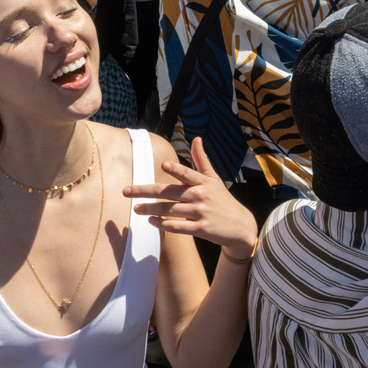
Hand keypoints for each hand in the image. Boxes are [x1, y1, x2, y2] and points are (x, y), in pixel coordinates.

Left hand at [126, 137, 258, 258]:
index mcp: (203, 182)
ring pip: (170, 210)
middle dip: (145, 192)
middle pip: (169, 192)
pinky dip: (163, 224)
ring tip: (136, 209)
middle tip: (126, 191)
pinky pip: (178, 227)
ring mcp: (200, 213)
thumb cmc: (222, 199)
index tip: (163, 165)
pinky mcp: (201, 229)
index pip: (187, 174)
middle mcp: (201, 196)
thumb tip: (196, 138)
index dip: (176, 170)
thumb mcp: (214, 178)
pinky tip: (152, 222)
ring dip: (151, 209)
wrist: (240, 227)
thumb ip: (202, 160)